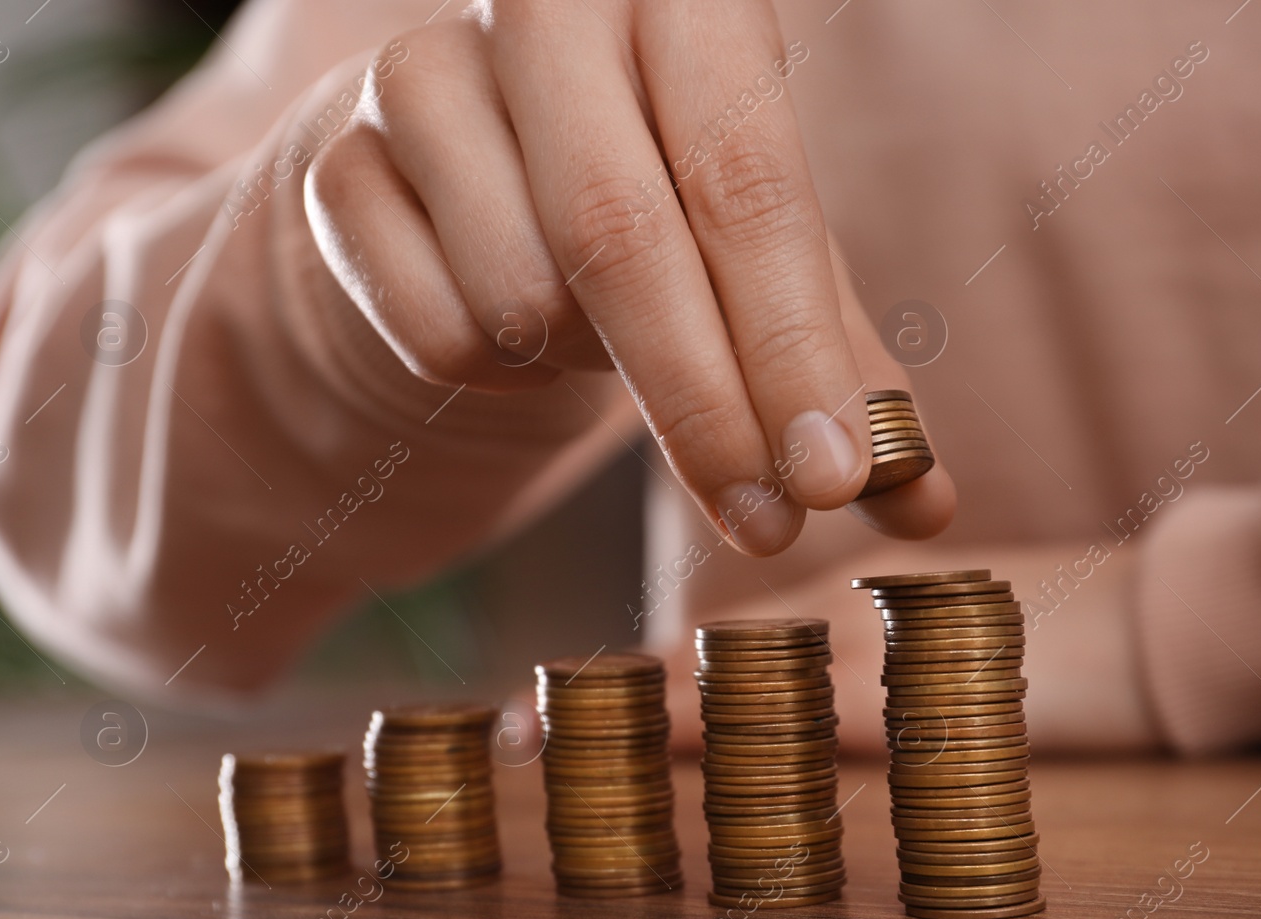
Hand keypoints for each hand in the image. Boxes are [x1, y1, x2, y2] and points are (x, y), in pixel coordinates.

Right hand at [304, 0, 953, 554]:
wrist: (452, 190)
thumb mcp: (753, 262)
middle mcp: (548, 6)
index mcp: (684, 1)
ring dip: (581, 368)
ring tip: (592, 330)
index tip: (834, 479)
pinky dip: (497, 373)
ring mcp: (421, 75)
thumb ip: (836, 365)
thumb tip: (925, 503)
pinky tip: (507, 320)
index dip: (791, 342)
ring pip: (522, 296)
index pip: (746, 173)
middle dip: (704, 404)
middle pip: (622, 233)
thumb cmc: (639, 218)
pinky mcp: (336, 167)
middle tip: (767, 525)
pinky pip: (440, 332)